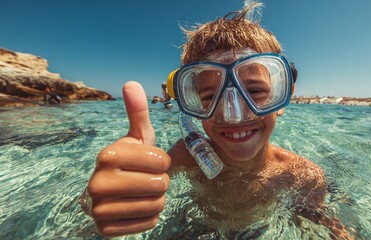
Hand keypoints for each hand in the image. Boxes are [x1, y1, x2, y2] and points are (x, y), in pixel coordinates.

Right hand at [87, 81, 170, 236]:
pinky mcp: (105, 229)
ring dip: (157, 199)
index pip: (162, 161)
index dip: (163, 162)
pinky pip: (148, 223)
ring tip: (143, 192)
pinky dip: (149, 216)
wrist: (111, 191)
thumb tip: (131, 83)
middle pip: (160, 185)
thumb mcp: (137, 137)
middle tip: (147, 178)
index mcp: (108, 155)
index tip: (151, 162)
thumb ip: (137, 112)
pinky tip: (137, 207)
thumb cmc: (130, 160)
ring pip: (156, 206)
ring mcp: (99, 208)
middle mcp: (98, 182)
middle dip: (161, 181)